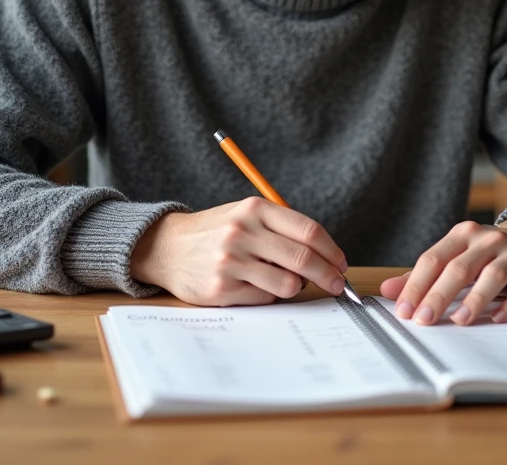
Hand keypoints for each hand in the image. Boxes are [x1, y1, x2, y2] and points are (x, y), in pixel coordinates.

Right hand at [130, 197, 348, 306]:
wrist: (166, 247)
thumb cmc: (216, 231)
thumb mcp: (246, 214)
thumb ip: (282, 229)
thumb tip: (326, 256)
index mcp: (255, 209)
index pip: (309, 231)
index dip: (332, 251)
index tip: (340, 263)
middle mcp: (243, 232)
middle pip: (303, 258)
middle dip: (327, 275)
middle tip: (336, 283)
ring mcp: (231, 261)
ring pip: (288, 283)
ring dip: (295, 286)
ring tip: (284, 280)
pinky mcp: (222, 288)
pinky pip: (265, 297)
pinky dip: (269, 294)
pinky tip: (256, 285)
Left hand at [380, 216, 506, 325]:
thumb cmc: (491, 254)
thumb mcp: (457, 256)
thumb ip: (424, 274)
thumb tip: (388, 289)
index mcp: (464, 235)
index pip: (434, 258)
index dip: (416, 285)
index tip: (404, 310)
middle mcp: (489, 239)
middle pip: (459, 268)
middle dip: (439, 295)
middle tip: (424, 319)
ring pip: (492, 275)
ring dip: (474, 300)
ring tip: (460, 320)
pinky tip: (498, 318)